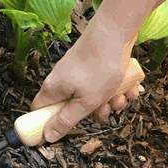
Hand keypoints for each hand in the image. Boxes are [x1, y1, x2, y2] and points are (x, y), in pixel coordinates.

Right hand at [30, 16, 142, 142]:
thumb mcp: (85, 102)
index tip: (63, 132)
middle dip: (92, 113)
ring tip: (120, 95)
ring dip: (109, 101)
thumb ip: (66, 121)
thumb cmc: (99, 65)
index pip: (39, 111)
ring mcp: (79, 72)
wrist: (116, 31)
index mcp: (54, 89)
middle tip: (104, 109)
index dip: (47, 124)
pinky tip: (127, 87)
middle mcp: (63, 80)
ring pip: (91, 97)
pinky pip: (102, 85)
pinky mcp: (94, 66)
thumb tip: (48, 136)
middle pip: (72, 108)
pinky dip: (115, 89)